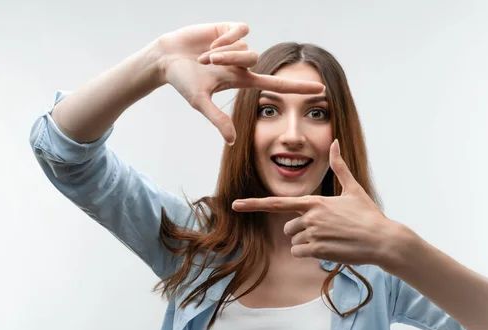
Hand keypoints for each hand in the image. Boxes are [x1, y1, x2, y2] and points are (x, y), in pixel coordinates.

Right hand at [156, 22, 324, 143]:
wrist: (166, 58)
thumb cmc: (183, 82)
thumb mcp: (201, 102)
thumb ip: (218, 120)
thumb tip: (233, 141)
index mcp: (242, 80)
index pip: (277, 84)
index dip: (298, 87)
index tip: (321, 90)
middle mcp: (244, 63)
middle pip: (254, 60)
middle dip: (229, 61)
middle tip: (207, 64)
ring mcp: (238, 46)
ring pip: (245, 47)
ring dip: (223, 52)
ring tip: (204, 56)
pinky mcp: (230, 29)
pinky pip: (240, 32)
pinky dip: (225, 38)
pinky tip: (211, 41)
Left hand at [232, 140, 408, 267]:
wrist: (382, 239)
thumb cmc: (368, 214)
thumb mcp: (353, 189)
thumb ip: (339, 167)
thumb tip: (336, 142)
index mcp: (314, 201)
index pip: (277, 203)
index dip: (254, 204)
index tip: (235, 205)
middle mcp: (310, 217)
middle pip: (288, 228)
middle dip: (301, 231)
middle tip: (326, 231)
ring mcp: (314, 234)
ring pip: (295, 242)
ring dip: (308, 243)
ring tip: (331, 239)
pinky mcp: (319, 250)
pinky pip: (300, 253)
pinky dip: (310, 254)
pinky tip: (329, 249)